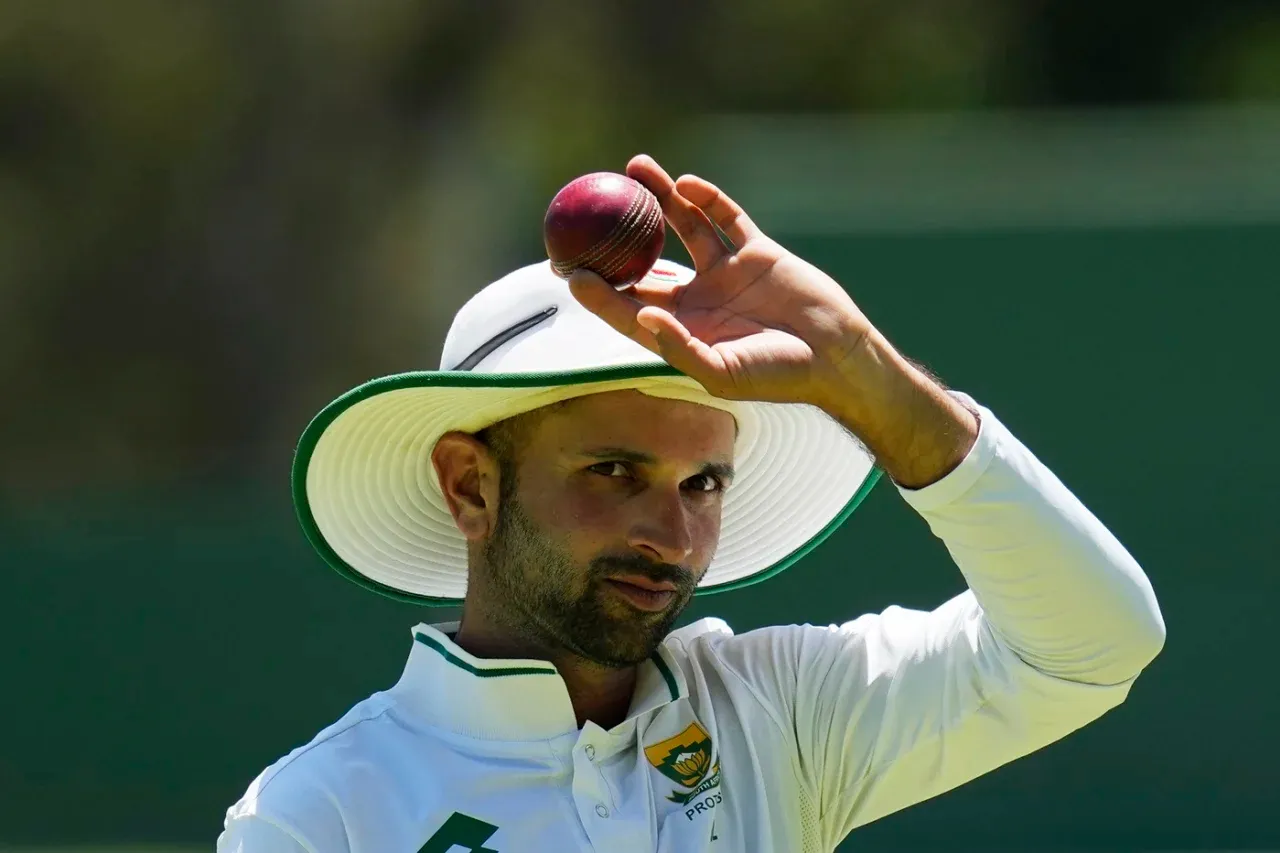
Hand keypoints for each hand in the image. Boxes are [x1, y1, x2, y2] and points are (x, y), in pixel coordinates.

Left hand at [568, 155, 870, 408]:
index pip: (628, 307)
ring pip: (683, 227)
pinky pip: (725, 218)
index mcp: (682, 331)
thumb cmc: (777, 376)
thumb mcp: (721, 374)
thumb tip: (640, 315)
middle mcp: (698, 299)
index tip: (570, 269)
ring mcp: (726, 272)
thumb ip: (679, 347)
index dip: (598, 290)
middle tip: (589, 210)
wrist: (835, 358)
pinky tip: (685, 182)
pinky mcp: (756, 252)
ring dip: (660, 198)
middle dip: (618, 236)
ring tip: (634, 168)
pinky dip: (706, 199)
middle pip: (647, 261)